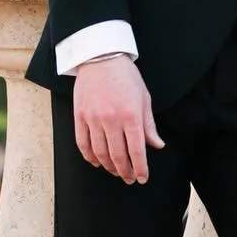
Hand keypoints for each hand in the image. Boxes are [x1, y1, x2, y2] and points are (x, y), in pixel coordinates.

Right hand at [73, 54, 164, 183]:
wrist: (101, 57)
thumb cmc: (126, 77)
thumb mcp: (144, 99)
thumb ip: (149, 125)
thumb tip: (157, 145)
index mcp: (131, 115)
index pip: (137, 150)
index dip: (140, 168)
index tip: (142, 178)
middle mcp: (111, 120)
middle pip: (117, 155)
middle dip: (125, 171)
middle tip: (129, 179)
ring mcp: (93, 119)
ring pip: (100, 153)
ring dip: (109, 166)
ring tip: (116, 172)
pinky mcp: (79, 116)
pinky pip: (83, 144)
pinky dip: (90, 157)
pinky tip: (97, 162)